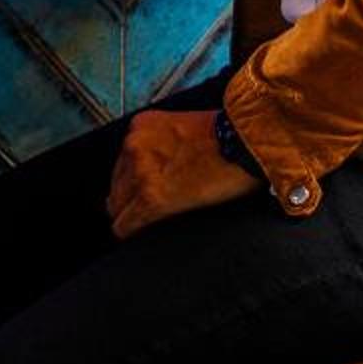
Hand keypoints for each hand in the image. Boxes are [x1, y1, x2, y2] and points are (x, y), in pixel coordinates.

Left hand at [105, 109, 254, 239]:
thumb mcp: (185, 126)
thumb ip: (163, 143)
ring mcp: (140, 173)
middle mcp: (134, 145)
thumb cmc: (230, 136)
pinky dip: (133, 234)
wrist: (246, 140)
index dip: (132, 184)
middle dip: (129, 201)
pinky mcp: (152, 199)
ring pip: (117, 208)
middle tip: (146, 213)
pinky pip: (126, 226)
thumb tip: (161, 169)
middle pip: (116, 187)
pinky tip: (144, 238)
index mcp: (142, 126)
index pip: (121, 164)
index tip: (143, 194)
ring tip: (150, 225)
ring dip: (132, 217)